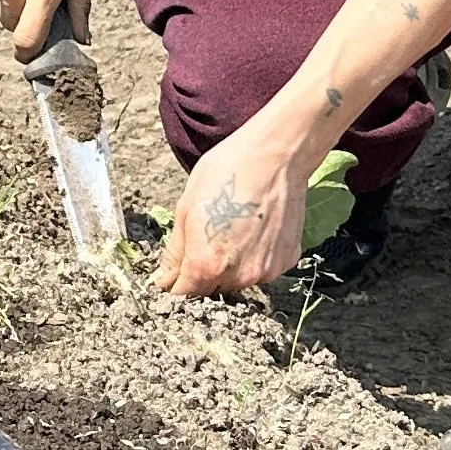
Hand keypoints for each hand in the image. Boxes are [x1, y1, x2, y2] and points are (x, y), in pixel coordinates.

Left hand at [151, 117, 311, 296]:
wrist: (276, 156)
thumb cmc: (227, 172)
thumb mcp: (186, 207)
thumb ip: (175, 251)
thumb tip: (164, 279)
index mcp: (206, 264)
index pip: (182, 294)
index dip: (174, 282)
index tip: (175, 269)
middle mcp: (238, 276)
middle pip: (210, 289)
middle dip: (202, 272)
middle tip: (207, 237)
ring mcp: (265, 271)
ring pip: (237, 280)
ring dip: (229, 266)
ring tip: (233, 229)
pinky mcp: (286, 261)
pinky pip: (261, 268)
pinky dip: (254, 257)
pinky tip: (254, 230)